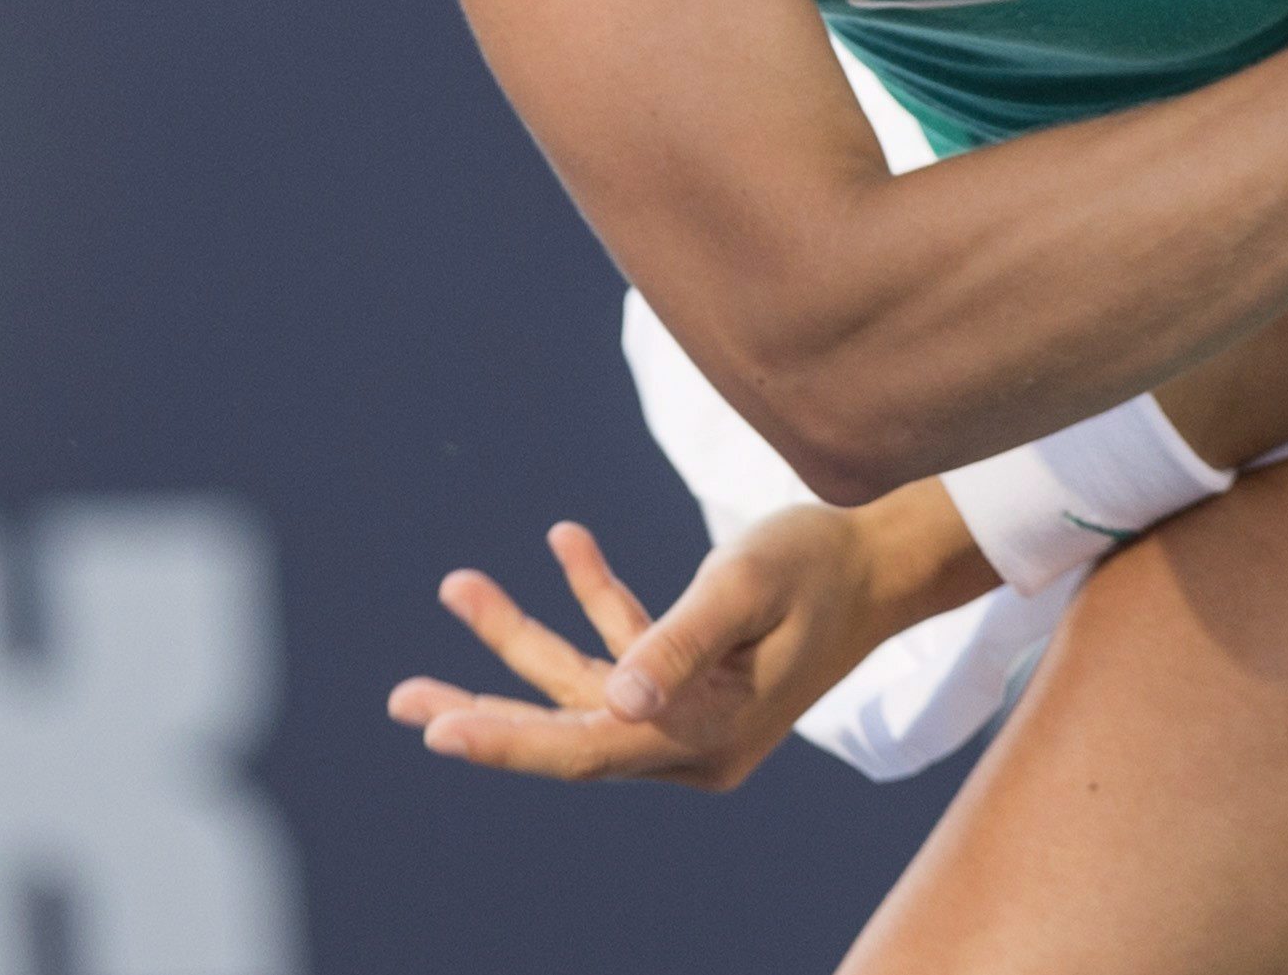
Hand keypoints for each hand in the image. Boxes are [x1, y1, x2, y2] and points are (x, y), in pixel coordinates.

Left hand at [386, 503, 939, 791]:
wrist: (883, 562)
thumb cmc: (822, 564)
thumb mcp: (747, 586)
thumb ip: (680, 639)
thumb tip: (618, 700)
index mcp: (706, 736)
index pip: (587, 748)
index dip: (509, 741)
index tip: (439, 728)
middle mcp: (689, 741)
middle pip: (568, 732)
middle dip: (486, 710)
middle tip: (404, 698)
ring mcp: (686, 712)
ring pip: (582, 687)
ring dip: (522, 636)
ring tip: (459, 586)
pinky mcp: (688, 678)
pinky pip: (621, 648)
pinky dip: (591, 598)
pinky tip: (563, 539)